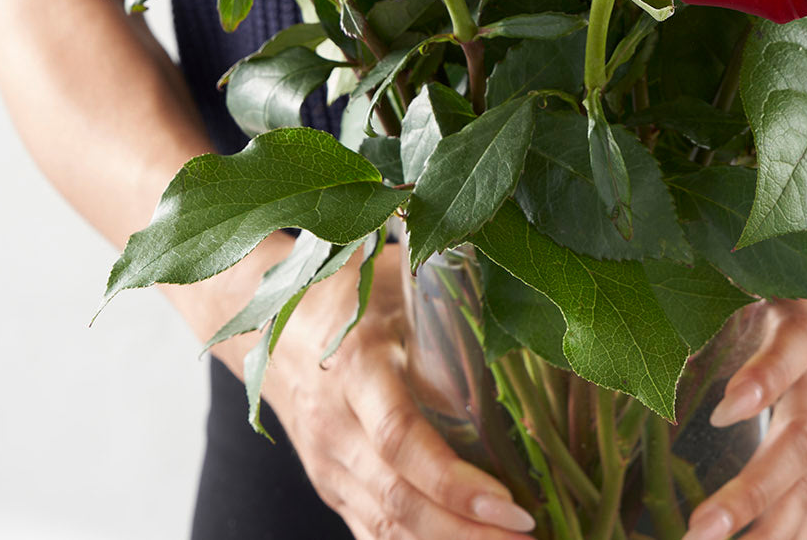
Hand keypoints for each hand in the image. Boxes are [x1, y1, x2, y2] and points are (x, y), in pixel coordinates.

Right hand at [264, 239, 537, 539]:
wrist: (279, 324)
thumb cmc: (353, 295)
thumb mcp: (400, 290)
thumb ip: (450, 320)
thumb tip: (519, 344)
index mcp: (357, 368)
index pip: (400, 438)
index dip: (451, 478)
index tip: (507, 500)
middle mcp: (336, 426)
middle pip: (397, 498)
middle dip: (464, 529)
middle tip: (527, 535)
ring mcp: (329, 466)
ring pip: (386, 526)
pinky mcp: (332, 487)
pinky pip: (373, 533)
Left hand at [683, 298, 806, 539]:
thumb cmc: (788, 290)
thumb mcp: (759, 277)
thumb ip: (717, 289)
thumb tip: (655, 304)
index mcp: (803, 328)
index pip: (791, 354)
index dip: (766, 380)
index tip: (725, 410)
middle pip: (798, 442)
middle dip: (753, 489)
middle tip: (701, 528)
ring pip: (806, 485)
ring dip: (763, 530)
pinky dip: (787, 539)